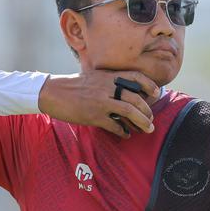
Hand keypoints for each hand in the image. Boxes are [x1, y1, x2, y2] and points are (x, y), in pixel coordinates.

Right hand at [39, 70, 160, 138]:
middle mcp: (107, 87)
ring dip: (142, 122)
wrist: (52, 92)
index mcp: (108, 76)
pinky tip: (126, 135)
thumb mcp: (94, 77)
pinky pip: (114, 126)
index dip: (149, 84)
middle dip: (147, 110)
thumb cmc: (73, 85)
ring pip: (129, 112)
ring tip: (147, 128)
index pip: (135, 76)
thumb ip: (110, 81)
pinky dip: (123, 132)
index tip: (157, 93)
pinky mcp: (93, 116)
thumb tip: (127, 90)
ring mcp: (101, 102)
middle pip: (136, 98)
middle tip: (151, 119)